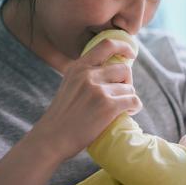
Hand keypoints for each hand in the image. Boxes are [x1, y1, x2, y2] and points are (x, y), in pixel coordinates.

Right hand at [29, 38, 142, 161]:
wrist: (51, 138)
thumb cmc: (62, 114)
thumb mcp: (70, 83)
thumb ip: (87, 73)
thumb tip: (112, 68)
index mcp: (79, 67)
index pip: (107, 45)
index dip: (123, 46)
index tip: (131, 53)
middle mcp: (88, 75)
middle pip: (124, 69)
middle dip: (127, 82)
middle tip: (121, 94)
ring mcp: (98, 90)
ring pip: (129, 88)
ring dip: (128, 98)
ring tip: (121, 108)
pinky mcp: (107, 106)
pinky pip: (133, 100)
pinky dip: (134, 107)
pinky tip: (127, 112)